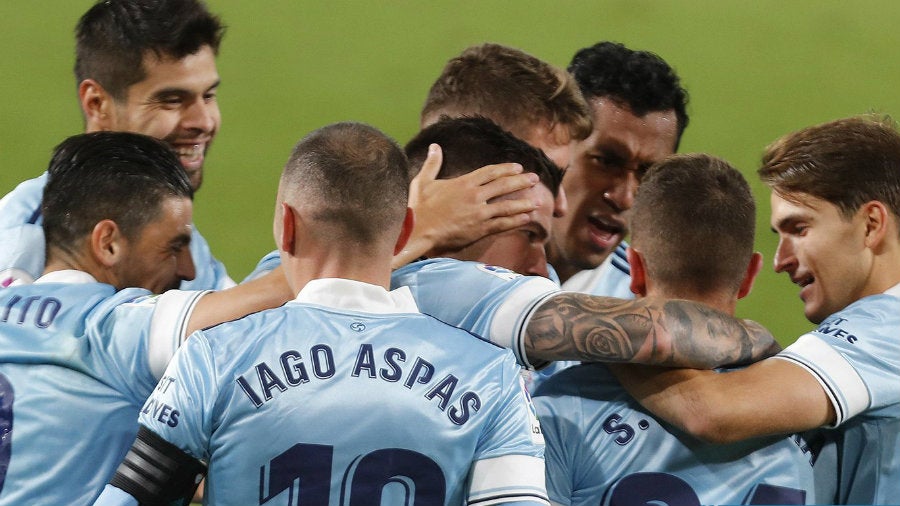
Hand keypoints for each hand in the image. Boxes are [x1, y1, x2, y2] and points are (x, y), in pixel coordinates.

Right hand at [407, 144, 539, 254]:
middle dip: (521, 182)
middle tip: (534, 179)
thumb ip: (433, 163)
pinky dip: (516, 220)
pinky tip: (527, 218)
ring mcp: (479, 214)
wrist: (417, 231)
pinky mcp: (479, 230)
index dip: (506, 169)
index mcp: (464, 183)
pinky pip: (502, 224)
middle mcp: (475, 196)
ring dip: (523, 203)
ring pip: (507, 206)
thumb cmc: (418, 207)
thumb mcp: (423, 181)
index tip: (518, 167)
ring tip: (537, 201)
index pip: (490, 172)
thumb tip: (435, 146)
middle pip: (503, 186)